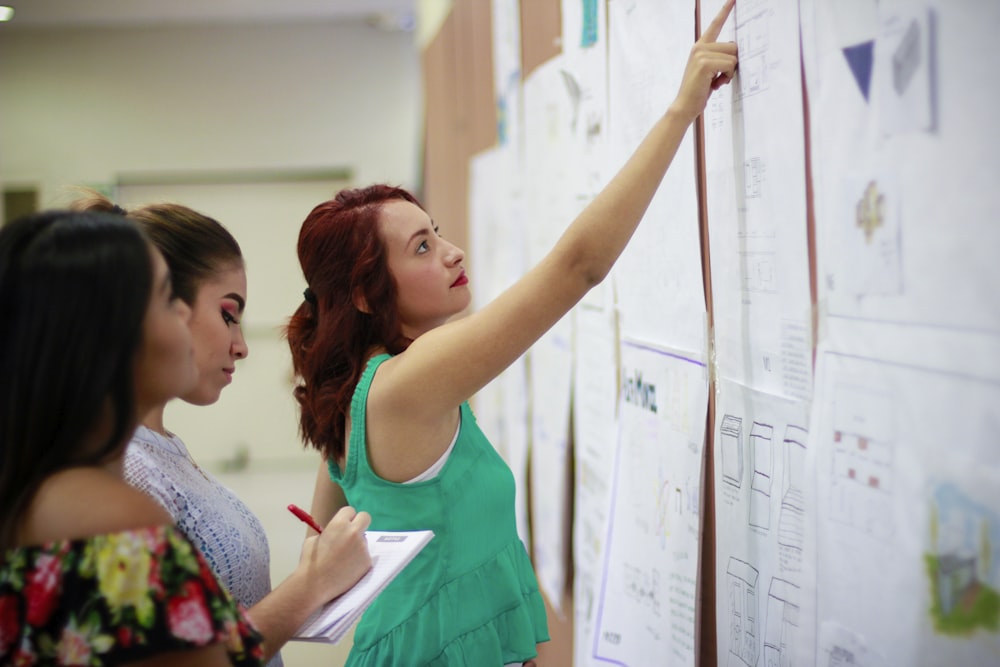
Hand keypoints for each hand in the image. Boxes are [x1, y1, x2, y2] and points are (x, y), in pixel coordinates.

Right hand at [299, 505, 371, 602]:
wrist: (314, 585)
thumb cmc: (310, 562)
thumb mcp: (314, 540)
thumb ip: (329, 533)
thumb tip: (338, 533)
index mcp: (339, 524)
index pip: (350, 510)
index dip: (346, 518)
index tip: (344, 525)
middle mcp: (354, 532)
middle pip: (365, 518)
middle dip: (360, 524)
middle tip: (353, 534)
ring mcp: (362, 547)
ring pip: (365, 540)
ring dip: (358, 545)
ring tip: (344, 560)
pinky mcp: (367, 561)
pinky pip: (365, 556)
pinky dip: (358, 561)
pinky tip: (348, 569)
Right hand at [670, 0, 738, 121]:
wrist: (684, 105)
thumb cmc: (698, 91)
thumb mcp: (709, 71)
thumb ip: (718, 58)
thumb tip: (736, 55)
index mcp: (700, 47)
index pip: (715, 24)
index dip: (725, 10)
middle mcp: (700, 47)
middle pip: (733, 45)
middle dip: (732, 63)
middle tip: (720, 78)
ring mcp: (701, 54)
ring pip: (733, 56)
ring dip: (730, 72)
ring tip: (717, 82)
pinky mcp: (705, 63)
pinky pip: (730, 64)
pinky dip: (727, 77)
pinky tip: (716, 84)